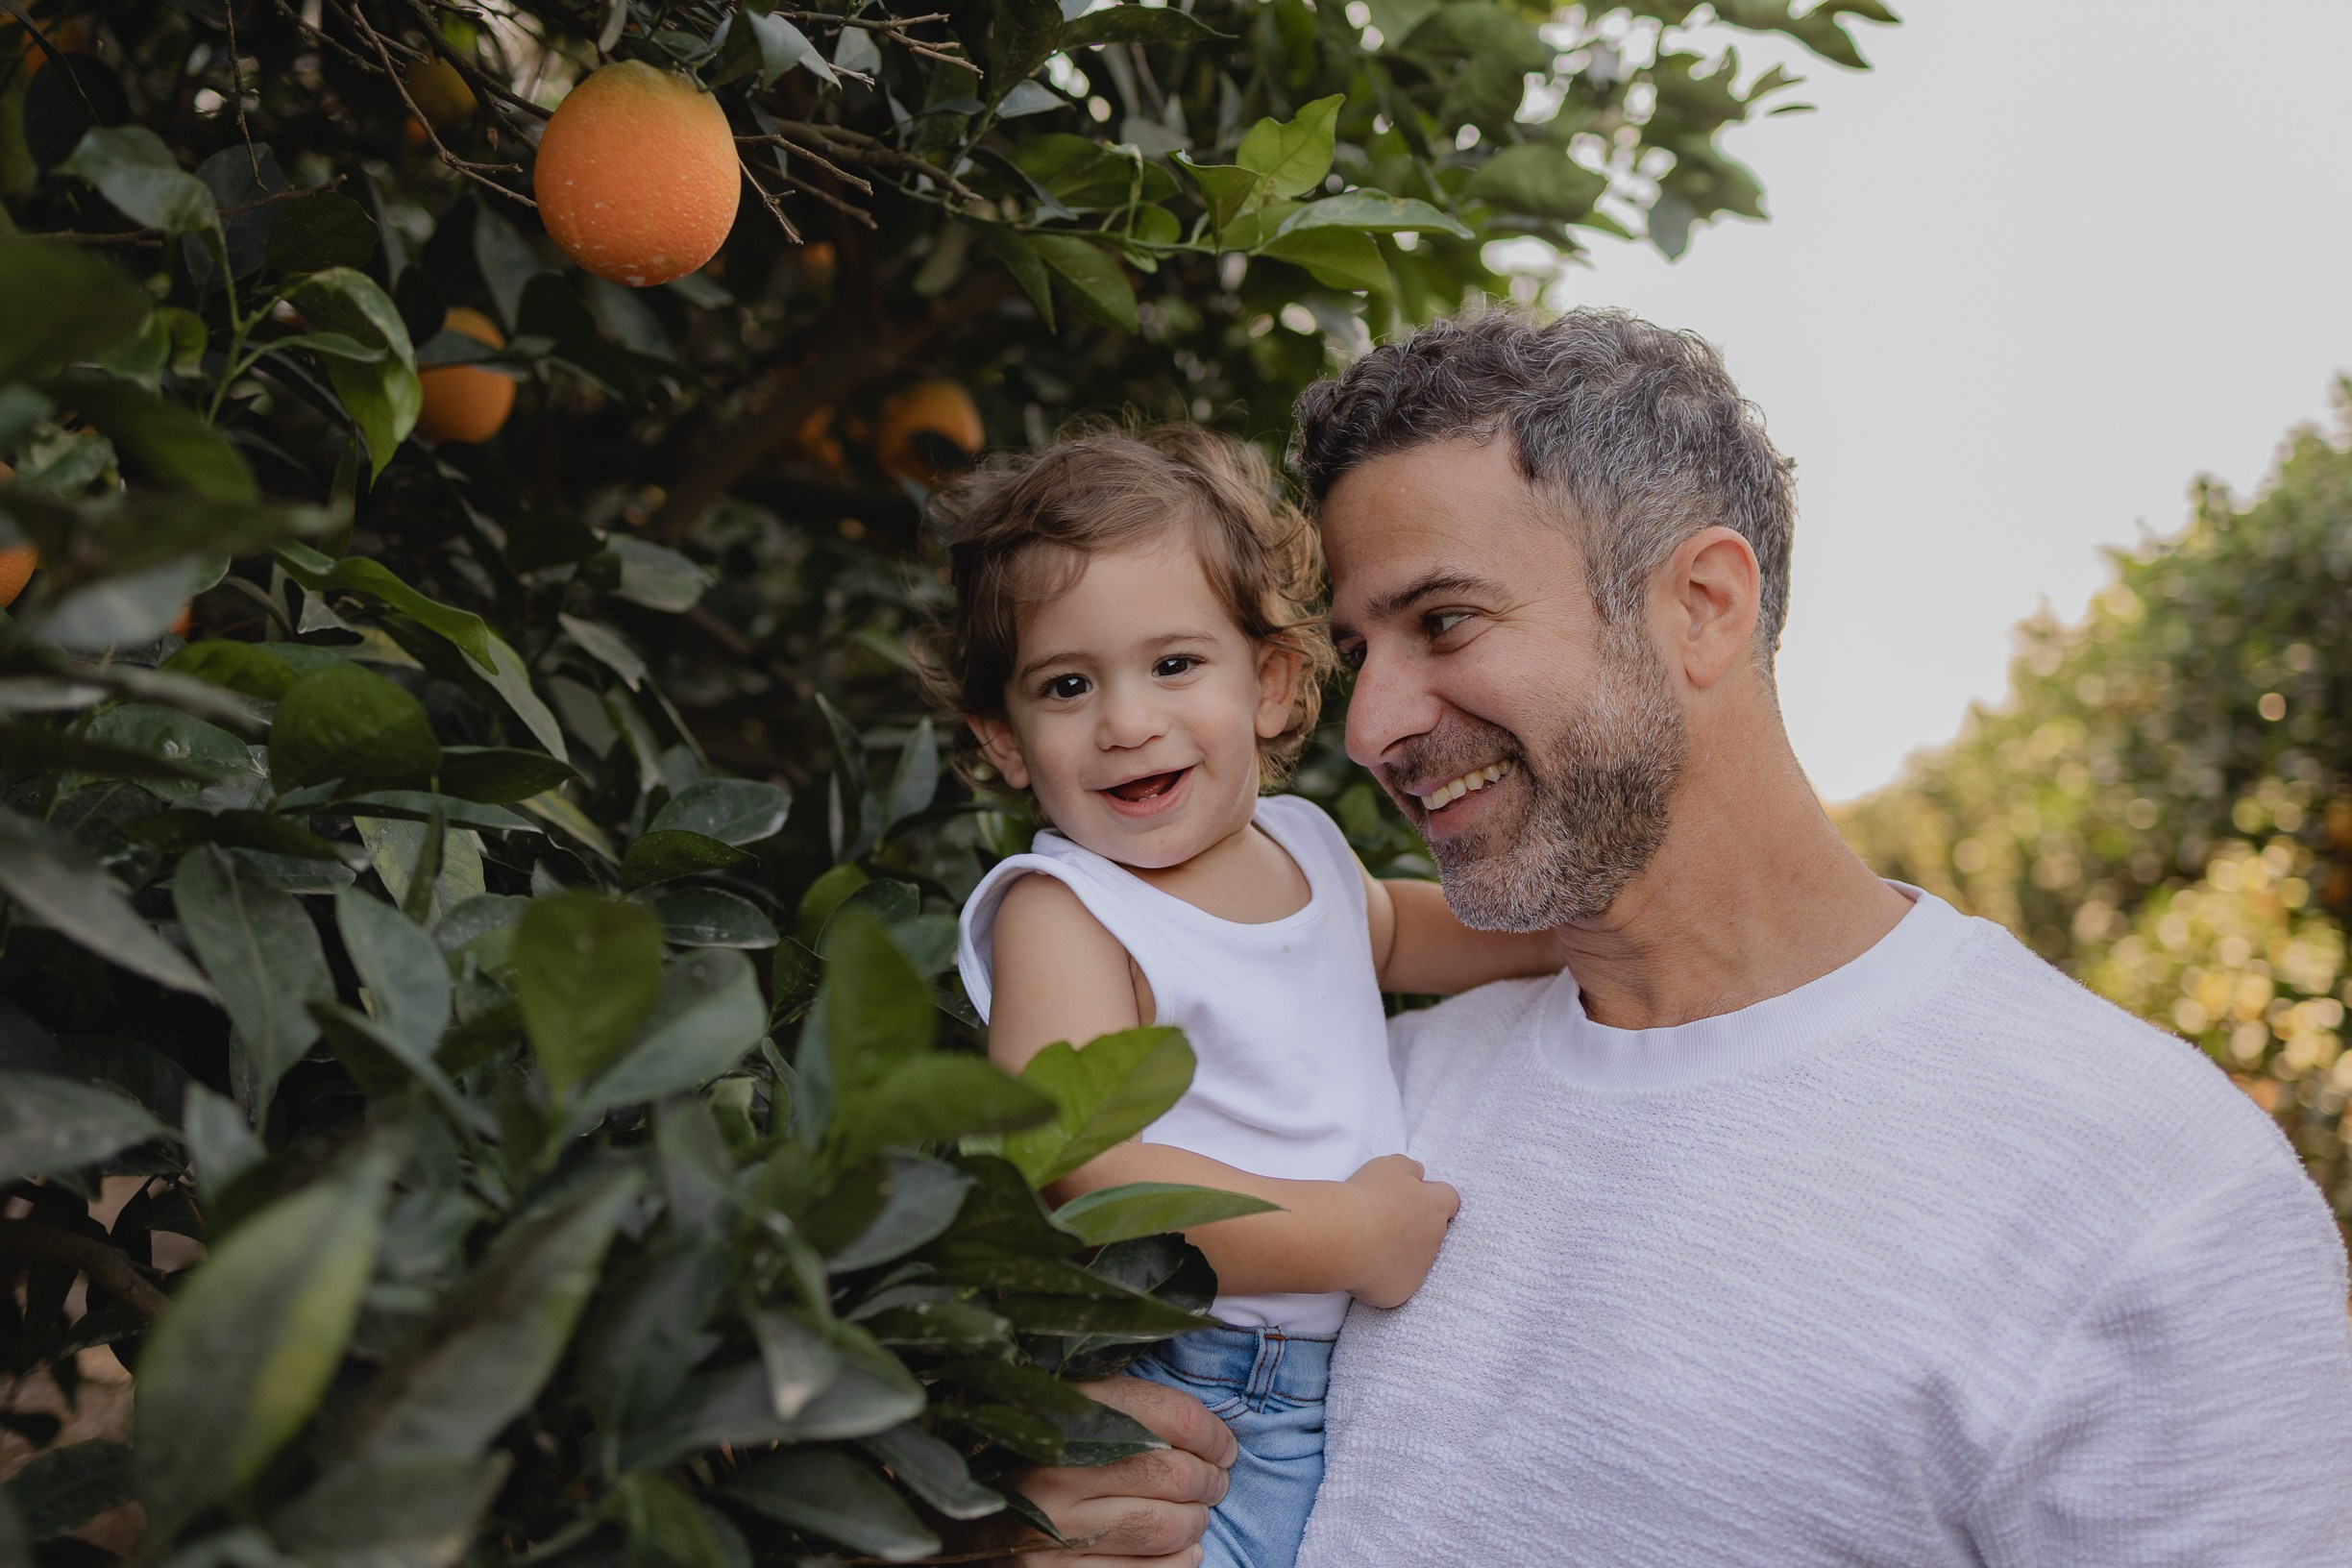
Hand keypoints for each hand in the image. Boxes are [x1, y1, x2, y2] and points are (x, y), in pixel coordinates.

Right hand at [1002, 1376, 1236, 1566]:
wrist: (964, 1524)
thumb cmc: (1035, 1462)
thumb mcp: (1069, 1415)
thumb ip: (1123, 1410)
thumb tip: (1207, 1428)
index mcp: (1060, 1417)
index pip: (1167, 1415)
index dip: (1211, 1433)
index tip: (1223, 1446)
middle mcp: (1053, 1475)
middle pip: (1173, 1474)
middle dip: (1210, 1480)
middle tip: (1215, 1482)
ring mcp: (1052, 1534)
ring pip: (1165, 1527)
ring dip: (1196, 1522)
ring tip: (1194, 1515)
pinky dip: (1180, 1562)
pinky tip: (1182, 1550)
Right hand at [1342, 1154, 1460, 1308]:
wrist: (1345, 1238)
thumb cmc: (1367, 1196)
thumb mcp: (1389, 1166)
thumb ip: (1409, 1168)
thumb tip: (1418, 1174)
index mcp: (1433, 1207)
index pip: (1449, 1199)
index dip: (1433, 1195)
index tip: (1413, 1195)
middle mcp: (1433, 1239)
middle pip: (1432, 1231)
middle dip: (1414, 1226)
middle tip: (1384, 1220)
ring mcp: (1419, 1269)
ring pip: (1414, 1259)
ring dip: (1398, 1251)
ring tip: (1368, 1243)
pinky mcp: (1400, 1292)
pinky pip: (1395, 1283)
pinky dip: (1382, 1275)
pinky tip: (1363, 1265)